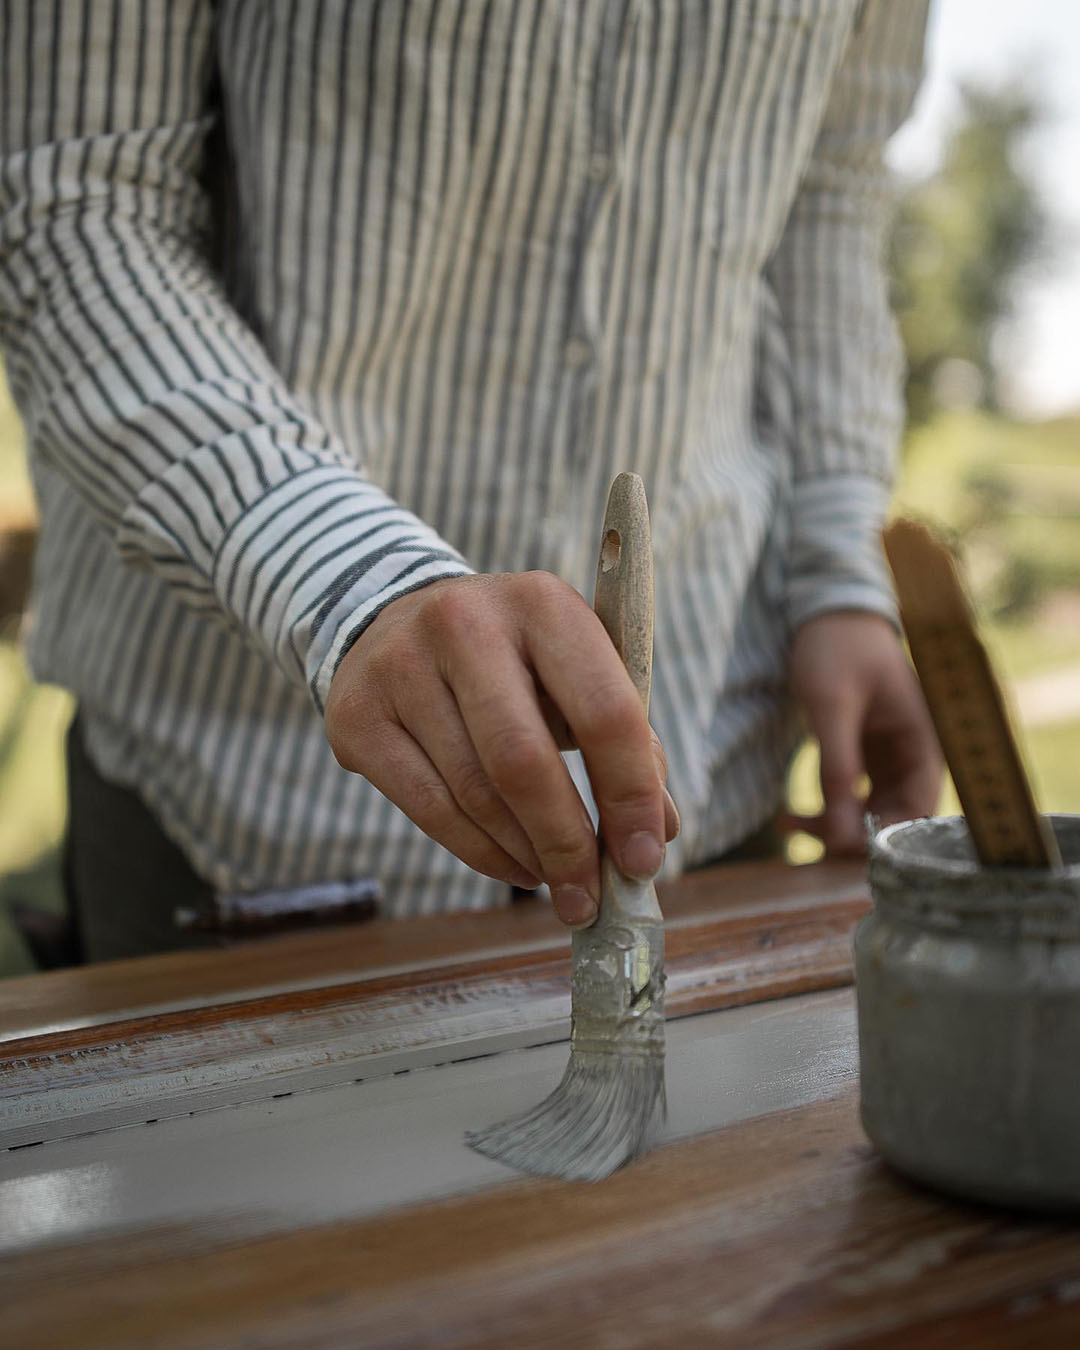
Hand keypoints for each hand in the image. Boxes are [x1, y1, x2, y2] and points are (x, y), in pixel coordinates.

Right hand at [324, 573, 678, 925]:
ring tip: (554, 880)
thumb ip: (627, 743)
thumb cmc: (515, 661)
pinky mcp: (357, 714)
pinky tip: (512, 867)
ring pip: (474, 794)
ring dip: (526, 855)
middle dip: (567, 844)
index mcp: (543, 604)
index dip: (630, 794)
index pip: (604, 710)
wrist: (398, 621)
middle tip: (590, 896)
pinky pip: (429, 808)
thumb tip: (655, 834)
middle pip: (523, 761)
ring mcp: (401, 666)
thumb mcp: (576, 674)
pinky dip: (480, 853)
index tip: (645, 859)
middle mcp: (465, 623)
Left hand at [783, 611, 942, 856]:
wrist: (824, 610)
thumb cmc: (836, 646)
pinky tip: (788, 815)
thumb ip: (838, 767)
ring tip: (788, 826)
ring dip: (834, 825)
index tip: (845, 848)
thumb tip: (842, 833)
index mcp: (923, 739)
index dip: (890, 837)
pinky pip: (850, 794)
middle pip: (896, 815)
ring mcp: (887, 754)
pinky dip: (824, 807)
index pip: (922, 809)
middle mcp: (912, 752)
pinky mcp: (863, 753)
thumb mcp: (832, 706)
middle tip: (810, 844)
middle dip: (854, 836)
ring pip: (869, 810)